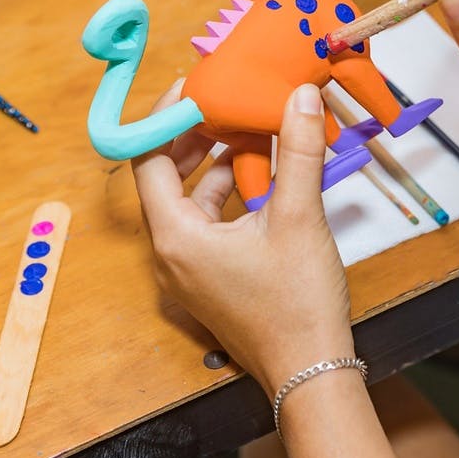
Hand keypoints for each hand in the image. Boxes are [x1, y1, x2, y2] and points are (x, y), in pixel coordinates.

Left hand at [132, 82, 353, 395]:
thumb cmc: (297, 304)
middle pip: (163, 178)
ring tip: (245, 130)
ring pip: (186, 201)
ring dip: (210, 165)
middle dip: (191, 137)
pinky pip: (203, 224)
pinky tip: (259, 175)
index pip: (148, 160)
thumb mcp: (299, 217)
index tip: (194, 86)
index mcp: (176, 238)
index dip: (167, 118)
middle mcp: (169, 255)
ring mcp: (187, 271)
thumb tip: (299, 96)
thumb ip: (298, 150)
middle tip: (221, 102)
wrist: (310, 371)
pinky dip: (223, 195)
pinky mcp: (208, 280)